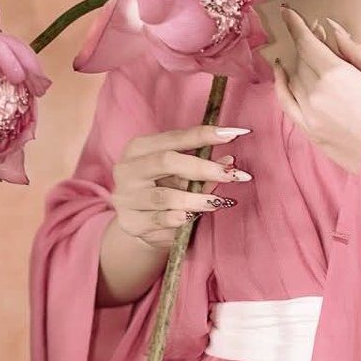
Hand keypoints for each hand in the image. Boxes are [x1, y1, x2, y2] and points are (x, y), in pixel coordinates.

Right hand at [110, 121, 251, 248]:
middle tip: (231, 175)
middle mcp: (128, 169)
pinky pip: (158, 220)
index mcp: (139, 149)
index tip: (234, 134)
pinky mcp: (129, 222)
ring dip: (196, 199)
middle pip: (167, 161)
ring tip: (217, 202)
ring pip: (165, 196)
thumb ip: (201, 168)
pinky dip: (177, 218)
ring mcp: (126, 196)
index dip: (204, 135)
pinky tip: (191, 216)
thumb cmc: (163, 192)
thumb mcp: (181, 177)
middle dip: (203, 168)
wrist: (138, 225)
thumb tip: (230, 160)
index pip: (174, 138)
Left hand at [271, 6, 360, 174]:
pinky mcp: (310, 132)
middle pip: (301, 59)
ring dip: (298, 62)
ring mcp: (310, 115)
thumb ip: (355, 51)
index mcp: (337, 76)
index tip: (287, 11)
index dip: (295, 24)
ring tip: (307, 52)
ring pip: (294, 78)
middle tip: (314, 32)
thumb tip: (333, 29)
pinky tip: (281, 72)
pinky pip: (286, 103)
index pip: (306, 43)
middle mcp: (316, 94)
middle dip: (305, 43)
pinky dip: (281, 85)